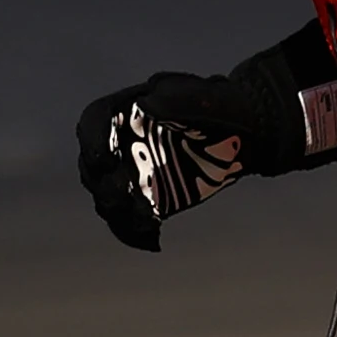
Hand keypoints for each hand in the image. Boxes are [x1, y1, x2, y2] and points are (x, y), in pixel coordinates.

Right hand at [74, 19, 336, 249]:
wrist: (245, 134)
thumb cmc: (219, 107)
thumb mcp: (199, 95)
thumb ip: (173, 99)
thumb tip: (146, 105)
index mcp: (127, 111)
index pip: (94, 122)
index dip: (92, 141)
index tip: (103, 158)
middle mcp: (123, 145)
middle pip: (93, 166)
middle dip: (102, 181)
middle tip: (123, 192)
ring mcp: (135, 174)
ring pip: (108, 198)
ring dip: (117, 210)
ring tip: (141, 216)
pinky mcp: (151, 201)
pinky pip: (131, 222)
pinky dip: (135, 234)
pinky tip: (152, 240)